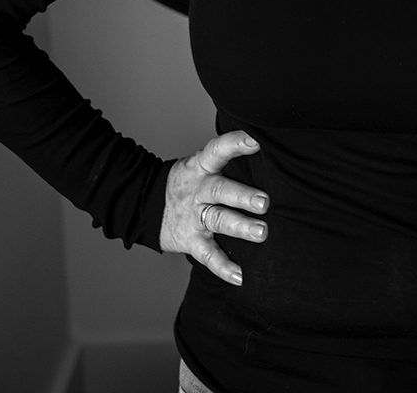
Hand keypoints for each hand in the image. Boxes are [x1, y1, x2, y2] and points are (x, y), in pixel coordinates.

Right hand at [160, 130, 268, 285]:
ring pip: (218, 220)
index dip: (235, 143)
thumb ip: (227, 161)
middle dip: (242, 196)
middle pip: (220, 190)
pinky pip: (207, 254)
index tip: (255, 141)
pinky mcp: (190, 240)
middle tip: (264, 202)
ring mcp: (194, 216)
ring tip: (261, 233)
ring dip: (240, 227)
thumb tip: (271, 157)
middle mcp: (199, 190)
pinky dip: (223, 267)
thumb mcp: (201, 164)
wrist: (146, 204)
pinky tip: (240, 275)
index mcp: (202, 166)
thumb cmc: (189, 181)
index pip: (217, 150)